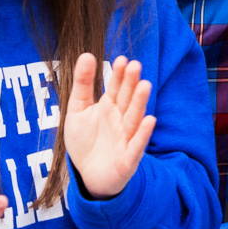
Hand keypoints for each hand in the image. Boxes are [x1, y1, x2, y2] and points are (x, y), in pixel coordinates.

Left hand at [63, 53, 155, 198]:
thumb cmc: (84, 140)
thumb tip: (87, 54)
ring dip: (140, 103)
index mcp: (110, 106)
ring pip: (134, 118)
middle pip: (127, 99)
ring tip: (144, 86)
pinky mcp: (128, 159)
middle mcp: (121, 119)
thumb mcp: (78, 109)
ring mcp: (126, 138)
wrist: (85, 174)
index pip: (116, 87)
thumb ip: (83, 84)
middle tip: (135, 66)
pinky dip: (143, 134)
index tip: (122, 60)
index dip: (119, 75)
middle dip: (131, 84)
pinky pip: (136, 145)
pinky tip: (149, 120)